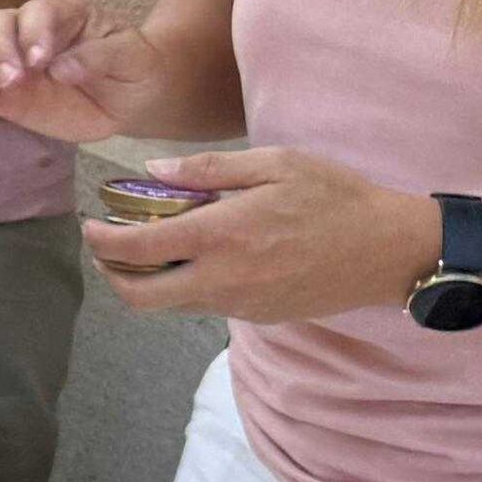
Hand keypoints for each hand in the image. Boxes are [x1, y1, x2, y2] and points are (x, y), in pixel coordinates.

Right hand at [0, 0, 144, 141]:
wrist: (129, 99)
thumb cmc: (132, 67)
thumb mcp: (131, 57)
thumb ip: (99, 57)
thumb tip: (60, 70)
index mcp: (62, 12)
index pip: (37, 11)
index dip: (34, 32)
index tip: (41, 61)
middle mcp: (27, 29)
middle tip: (12, 80)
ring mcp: (9, 60)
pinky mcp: (1, 94)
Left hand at [81, 146, 436, 326]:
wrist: (390, 250)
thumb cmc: (337, 197)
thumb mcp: (275, 164)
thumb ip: (207, 171)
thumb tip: (151, 172)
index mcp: (221, 237)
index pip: (134, 250)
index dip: (100, 240)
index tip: (90, 224)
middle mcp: (223, 279)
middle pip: (139, 297)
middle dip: (112, 274)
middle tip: (108, 247)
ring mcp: (240, 305)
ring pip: (171, 305)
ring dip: (148, 282)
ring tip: (152, 247)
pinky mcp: (258, 317)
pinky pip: (205, 306)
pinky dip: (186, 286)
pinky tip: (200, 257)